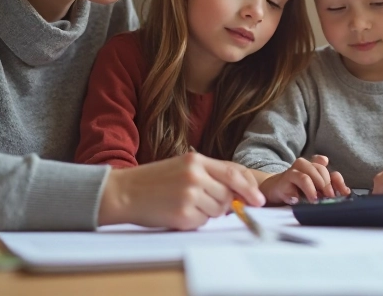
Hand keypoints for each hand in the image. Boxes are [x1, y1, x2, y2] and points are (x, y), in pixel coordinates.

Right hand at [99, 151, 264, 229]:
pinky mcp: (183, 214)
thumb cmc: (154, 180)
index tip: (258, 200)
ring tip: (185, 203)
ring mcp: (189, 195)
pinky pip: (202, 222)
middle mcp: (195, 176)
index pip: (233, 173)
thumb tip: (238, 194)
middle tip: (203, 201)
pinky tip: (177, 212)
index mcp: (196, 160)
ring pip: (217, 211)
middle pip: (228, 195)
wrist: (125, 192)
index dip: (249, 188)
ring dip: (207, 212)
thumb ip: (210, 174)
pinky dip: (194, 221)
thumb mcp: (183, 166)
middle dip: (223, 203)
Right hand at [259, 155, 349, 204]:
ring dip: (312, 189)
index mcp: (314, 165)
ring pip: (305, 177)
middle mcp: (304, 165)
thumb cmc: (299, 188)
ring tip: (314, 200)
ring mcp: (292, 173)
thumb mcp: (317, 187)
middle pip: (319, 170)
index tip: (344, 193)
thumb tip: (346, 191)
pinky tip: (297, 201)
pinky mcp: (282, 183)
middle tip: (329, 198)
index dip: (337, 180)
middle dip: (326, 185)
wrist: (277, 189)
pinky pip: (290, 188)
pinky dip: (295, 195)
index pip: (329, 168)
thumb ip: (331, 186)